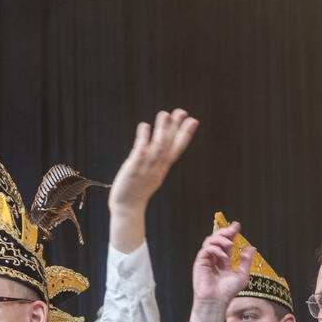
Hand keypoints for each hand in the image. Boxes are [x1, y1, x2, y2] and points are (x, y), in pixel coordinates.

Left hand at [108, 109, 198, 252]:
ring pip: (157, 147)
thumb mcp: (150, 174)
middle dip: (176, 128)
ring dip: (162, 130)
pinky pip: (140, 153)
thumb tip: (154, 144)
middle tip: (182, 112)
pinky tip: (144, 126)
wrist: (128, 209)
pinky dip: (143, 139)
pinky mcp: (133, 170)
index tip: (193, 120)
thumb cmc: (137, 191)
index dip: (185, 134)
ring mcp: (146, 169)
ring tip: (164, 114)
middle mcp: (157, 167)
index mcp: (162, 168)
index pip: (176, 149)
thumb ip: (153, 159)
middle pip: (169, 145)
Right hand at [188, 223, 254, 321]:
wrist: (217, 301)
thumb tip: (251, 248)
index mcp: (223, 261)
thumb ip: (246, 262)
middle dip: (224, 232)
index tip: (237, 226)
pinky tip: (223, 256)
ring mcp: (206, 260)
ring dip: (220, 239)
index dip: (230, 233)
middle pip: (216, 239)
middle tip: (232, 230)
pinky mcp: (200, 263)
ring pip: (209, 241)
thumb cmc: (227, 292)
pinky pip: (206, 249)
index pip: (226, 243)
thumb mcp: (242, 275)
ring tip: (229, 244)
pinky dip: (216, 249)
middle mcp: (214, 259)